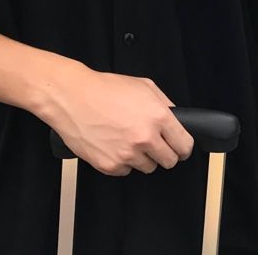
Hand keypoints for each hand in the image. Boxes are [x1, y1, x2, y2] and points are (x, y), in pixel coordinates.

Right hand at [52, 69, 192, 175]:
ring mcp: (127, 154)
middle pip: (169, 161)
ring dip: (142, 157)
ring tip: (128, 139)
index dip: (183, 147)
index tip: (180, 148)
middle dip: (165, 154)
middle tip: (154, 145)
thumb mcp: (144, 86)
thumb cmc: (106, 90)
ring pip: (147, 167)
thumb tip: (177, 120)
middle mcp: (146, 138)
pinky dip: (122, 161)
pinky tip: (114, 144)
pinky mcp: (110, 166)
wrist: (73, 98)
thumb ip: (165, 104)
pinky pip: (125, 171)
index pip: (184, 145)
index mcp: (158, 117)